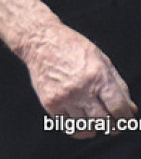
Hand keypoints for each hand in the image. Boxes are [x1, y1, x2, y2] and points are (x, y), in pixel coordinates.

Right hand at [20, 22, 136, 138]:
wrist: (40, 41)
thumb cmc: (72, 47)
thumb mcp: (101, 60)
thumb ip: (118, 86)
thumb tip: (130, 110)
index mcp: (97, 76)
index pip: (118, 108)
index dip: (126, 118)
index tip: (125, 120)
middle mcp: (81, 88)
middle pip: (104, 121)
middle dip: (113, 126)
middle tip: (112, 124)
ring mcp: (64, 96)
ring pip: (87, 126)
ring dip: (94, 126)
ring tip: (94, 119)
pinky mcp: (50, 102)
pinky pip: (68, 126)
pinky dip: (78, 128)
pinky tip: (81, 122)